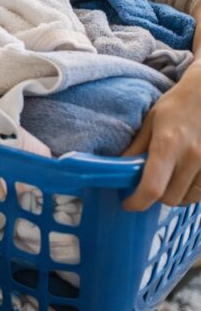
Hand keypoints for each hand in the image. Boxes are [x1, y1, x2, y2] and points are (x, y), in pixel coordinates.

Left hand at [122, 63, 200, 209]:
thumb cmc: (176, 106)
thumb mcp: (150, 122)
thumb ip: (136, 148)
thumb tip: (118, 170)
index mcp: (168, 145)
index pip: (152, 187)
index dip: (138, 202)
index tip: (128, 204)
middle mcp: (191, 157)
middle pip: (170, 198)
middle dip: (156, 198)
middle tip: (147, 187)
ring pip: (189, 199)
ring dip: (175, 196)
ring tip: (168, 182)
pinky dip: (192, 192)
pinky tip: (185, 179)